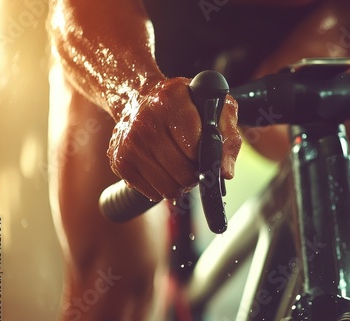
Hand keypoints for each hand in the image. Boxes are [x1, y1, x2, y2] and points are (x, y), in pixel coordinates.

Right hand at [107, 77, 240, 200]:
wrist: (139, 98)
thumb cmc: (184, 104)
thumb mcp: (216, 107)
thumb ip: (229, 138)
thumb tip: (225, 172)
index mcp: (170, 100)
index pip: (195, 147)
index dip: (205, 157)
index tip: (206, 154)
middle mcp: (145, 121)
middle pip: (183, 172)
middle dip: (195, 173)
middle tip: (195, 163)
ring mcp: (130, 143)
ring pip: (168, 187)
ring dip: (180, 183)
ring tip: (181, 165)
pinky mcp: (120, 161)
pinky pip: (152, 193)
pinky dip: (163, 187)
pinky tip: (164, 169)